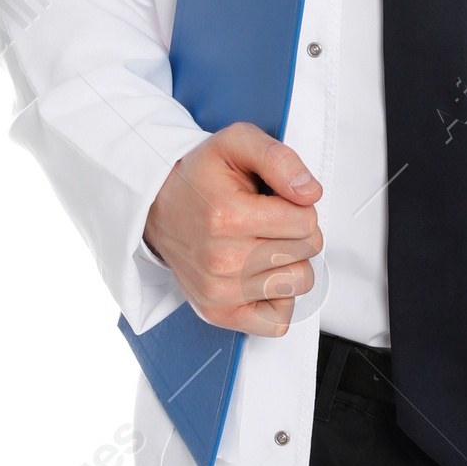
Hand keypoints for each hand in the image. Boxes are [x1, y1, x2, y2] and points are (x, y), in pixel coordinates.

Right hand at [143, 124, 322, 336]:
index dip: (299, 206)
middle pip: (307, 251)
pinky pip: (277, 322)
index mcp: (228, 216)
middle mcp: (222, 259)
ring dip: (290, 263)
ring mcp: (220, 290)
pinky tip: (260, 276)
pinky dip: (277, 300)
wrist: (156, 206)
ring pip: (299, 284)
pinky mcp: (218, 312)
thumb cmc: (199, 178)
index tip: (274, 201)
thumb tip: (310, 192)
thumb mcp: (236, 143)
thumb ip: (279, 158)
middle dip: (296, 231)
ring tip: (262, 245)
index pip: (306, 221)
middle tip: (266, 221)